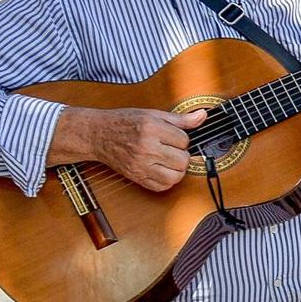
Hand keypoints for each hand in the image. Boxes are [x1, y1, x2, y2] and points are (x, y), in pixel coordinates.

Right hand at [91, 107, 206, 191]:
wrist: (97, 134)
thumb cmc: (125, 122)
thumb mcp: (152, 114)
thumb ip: (179, 119)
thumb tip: (202, 116)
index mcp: (151, 128)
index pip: (184, 140)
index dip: (182, 139)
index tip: (173, 137)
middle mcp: (146, 148)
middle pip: (182, 160)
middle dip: (182, 155)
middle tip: (172, 149)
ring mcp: (140, 165)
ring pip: (175, 177)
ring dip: (177, 170)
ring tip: (169, 161)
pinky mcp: (136, 177)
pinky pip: (162, 187)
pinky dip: (166, 180)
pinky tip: (161, 170)